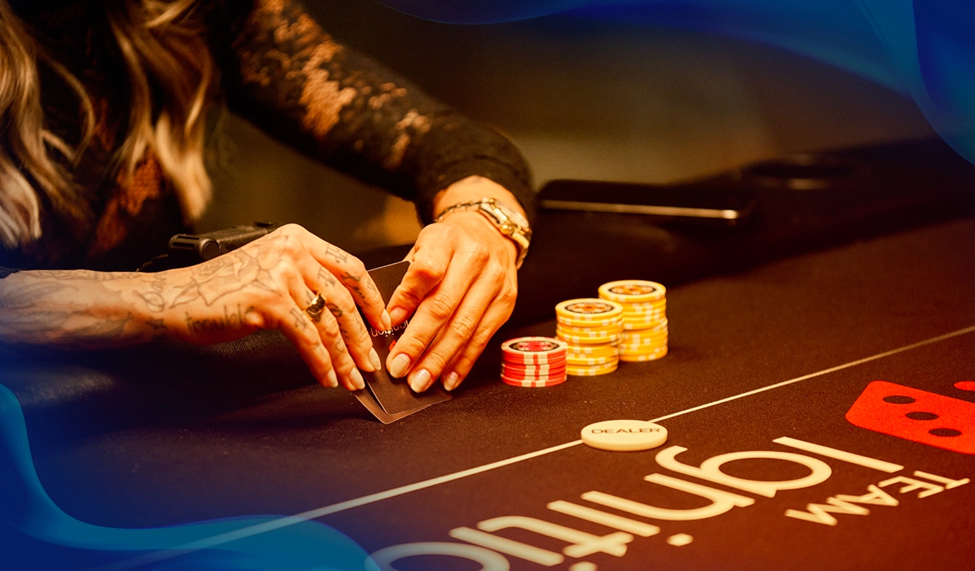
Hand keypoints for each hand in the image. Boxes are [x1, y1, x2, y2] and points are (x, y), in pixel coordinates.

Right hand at [148, 224, 389, 389]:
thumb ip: (305, 277)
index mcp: (298, 239)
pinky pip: (307, 338)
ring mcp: (281, 273)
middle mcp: (293, 251)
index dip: (372, 299)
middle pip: (344, 299)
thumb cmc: (221, 290)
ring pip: (328, 322)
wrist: (175, 299)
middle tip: (372, 362)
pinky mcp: (269, 301)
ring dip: (344, 356)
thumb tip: (346, 311)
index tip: (382, 323)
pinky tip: (326, 377)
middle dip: (362, 336)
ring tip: (353, 377)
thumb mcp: (270, 268)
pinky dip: (321, 362)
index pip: (351, 268)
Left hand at [383, 210, 518, 391]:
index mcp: (447, 240)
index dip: (406, 299)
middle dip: (418, 342)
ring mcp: (495, 282)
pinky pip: (482, 339)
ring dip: (439, 360)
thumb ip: (407, 281)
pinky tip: (446, 379)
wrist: (490, 234)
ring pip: (464, 328)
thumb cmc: (448, 247)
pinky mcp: (506, 303)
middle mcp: (475, 259)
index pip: (426, 271)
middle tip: (398, 367)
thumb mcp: (424, 249)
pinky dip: (462, 363)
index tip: (388, 324)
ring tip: (419, 381)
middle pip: (443, 305)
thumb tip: (387, 326)